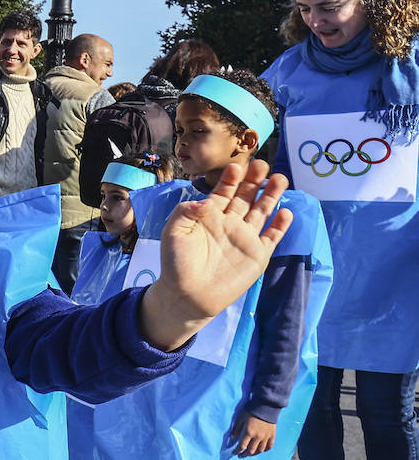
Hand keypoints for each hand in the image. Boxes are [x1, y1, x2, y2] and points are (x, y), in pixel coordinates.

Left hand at [140, 160, 291, 350]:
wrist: (188, 295)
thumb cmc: (177, 263)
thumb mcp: (173, 232)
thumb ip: (185, 212)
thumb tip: (205, 200)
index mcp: (210, 216)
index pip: (223, 192)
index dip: (230, 179)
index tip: (235, 168)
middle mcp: (230, 223)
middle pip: (246, 196)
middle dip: (254, 180)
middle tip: (262, 165)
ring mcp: (245, 238)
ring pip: (262, 211)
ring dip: (271, 195)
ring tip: (280, 178)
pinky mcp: (257, 254)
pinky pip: (272, 236)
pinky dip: (280, 224)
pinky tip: (285, 211)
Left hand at [232, 412, 276, 456]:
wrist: (265, 406)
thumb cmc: (251, 411)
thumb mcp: (240, 418)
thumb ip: (236, 429)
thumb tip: (232, 438)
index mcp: (248, 433)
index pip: (241, 446)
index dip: (237, 451)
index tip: (234, 453)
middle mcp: (257, 437)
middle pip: (251, 451)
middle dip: (244, 454)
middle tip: (241, 455)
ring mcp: (266, 437)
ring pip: (260, 450)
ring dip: (254, 454)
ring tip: (250, 453)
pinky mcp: (272, 435)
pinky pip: (269, 446)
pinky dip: (264, 450)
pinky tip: (261, 450)